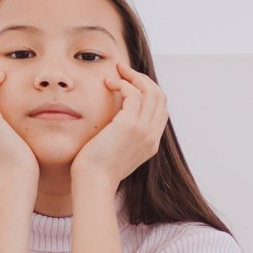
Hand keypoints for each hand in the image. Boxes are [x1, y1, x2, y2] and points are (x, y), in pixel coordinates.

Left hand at [70, 59, 168, 189]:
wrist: (93, 182)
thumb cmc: (96, 169)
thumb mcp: (116, 151)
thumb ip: (122, 136)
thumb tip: (114, 121)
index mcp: (151, 143)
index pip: (160, 110)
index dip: (147, 92)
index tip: (129, 84)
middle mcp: (152, 136)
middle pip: (160, 96)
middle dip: (143, 79)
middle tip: (123, 70)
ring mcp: (144, 130)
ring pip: (151, 91)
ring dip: (133, 77)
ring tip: (116, 73)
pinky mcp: (130, 125)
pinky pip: (133, 93)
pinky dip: (122, 84)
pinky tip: (109, 84)